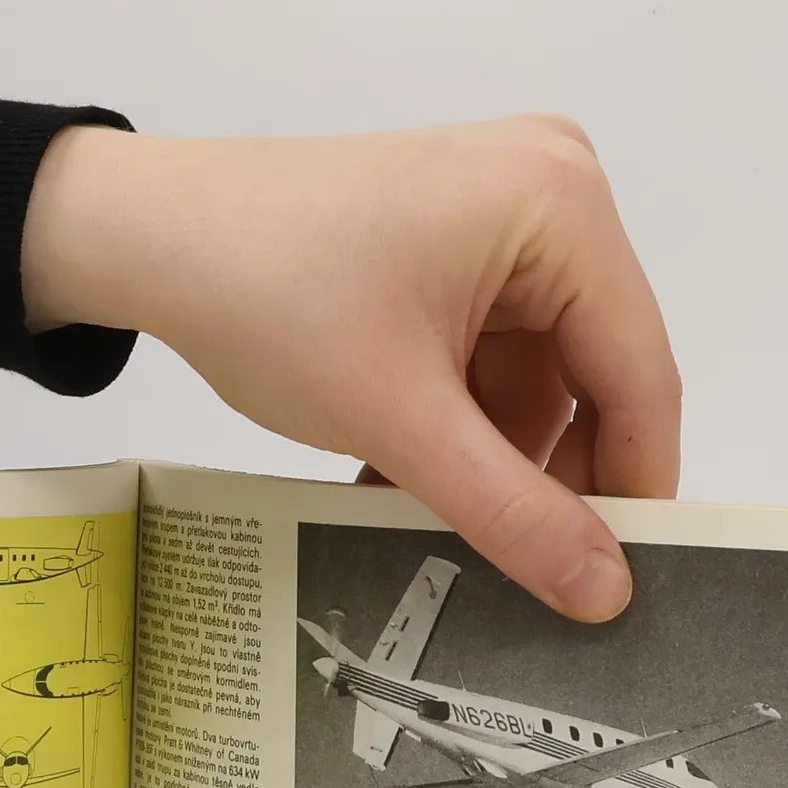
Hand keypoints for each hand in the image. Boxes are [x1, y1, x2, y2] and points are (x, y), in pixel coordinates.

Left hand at [23, 115, 679, 620]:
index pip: (638, 373)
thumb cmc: (268, 295)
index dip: (636, 487)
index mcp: (562, 207)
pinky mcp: (453, 252)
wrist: (149, 238)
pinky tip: (403, 480)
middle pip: (591, 377)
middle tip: (529, 576)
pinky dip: (454, 428)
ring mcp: (500, 221)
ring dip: (486, 462)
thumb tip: (604, 592)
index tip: (625, 585)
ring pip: (532, 383)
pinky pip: (486, 362)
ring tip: (433, 526)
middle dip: (547, 476)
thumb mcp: (402, 419)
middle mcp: (551, 195)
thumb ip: (512, 513)